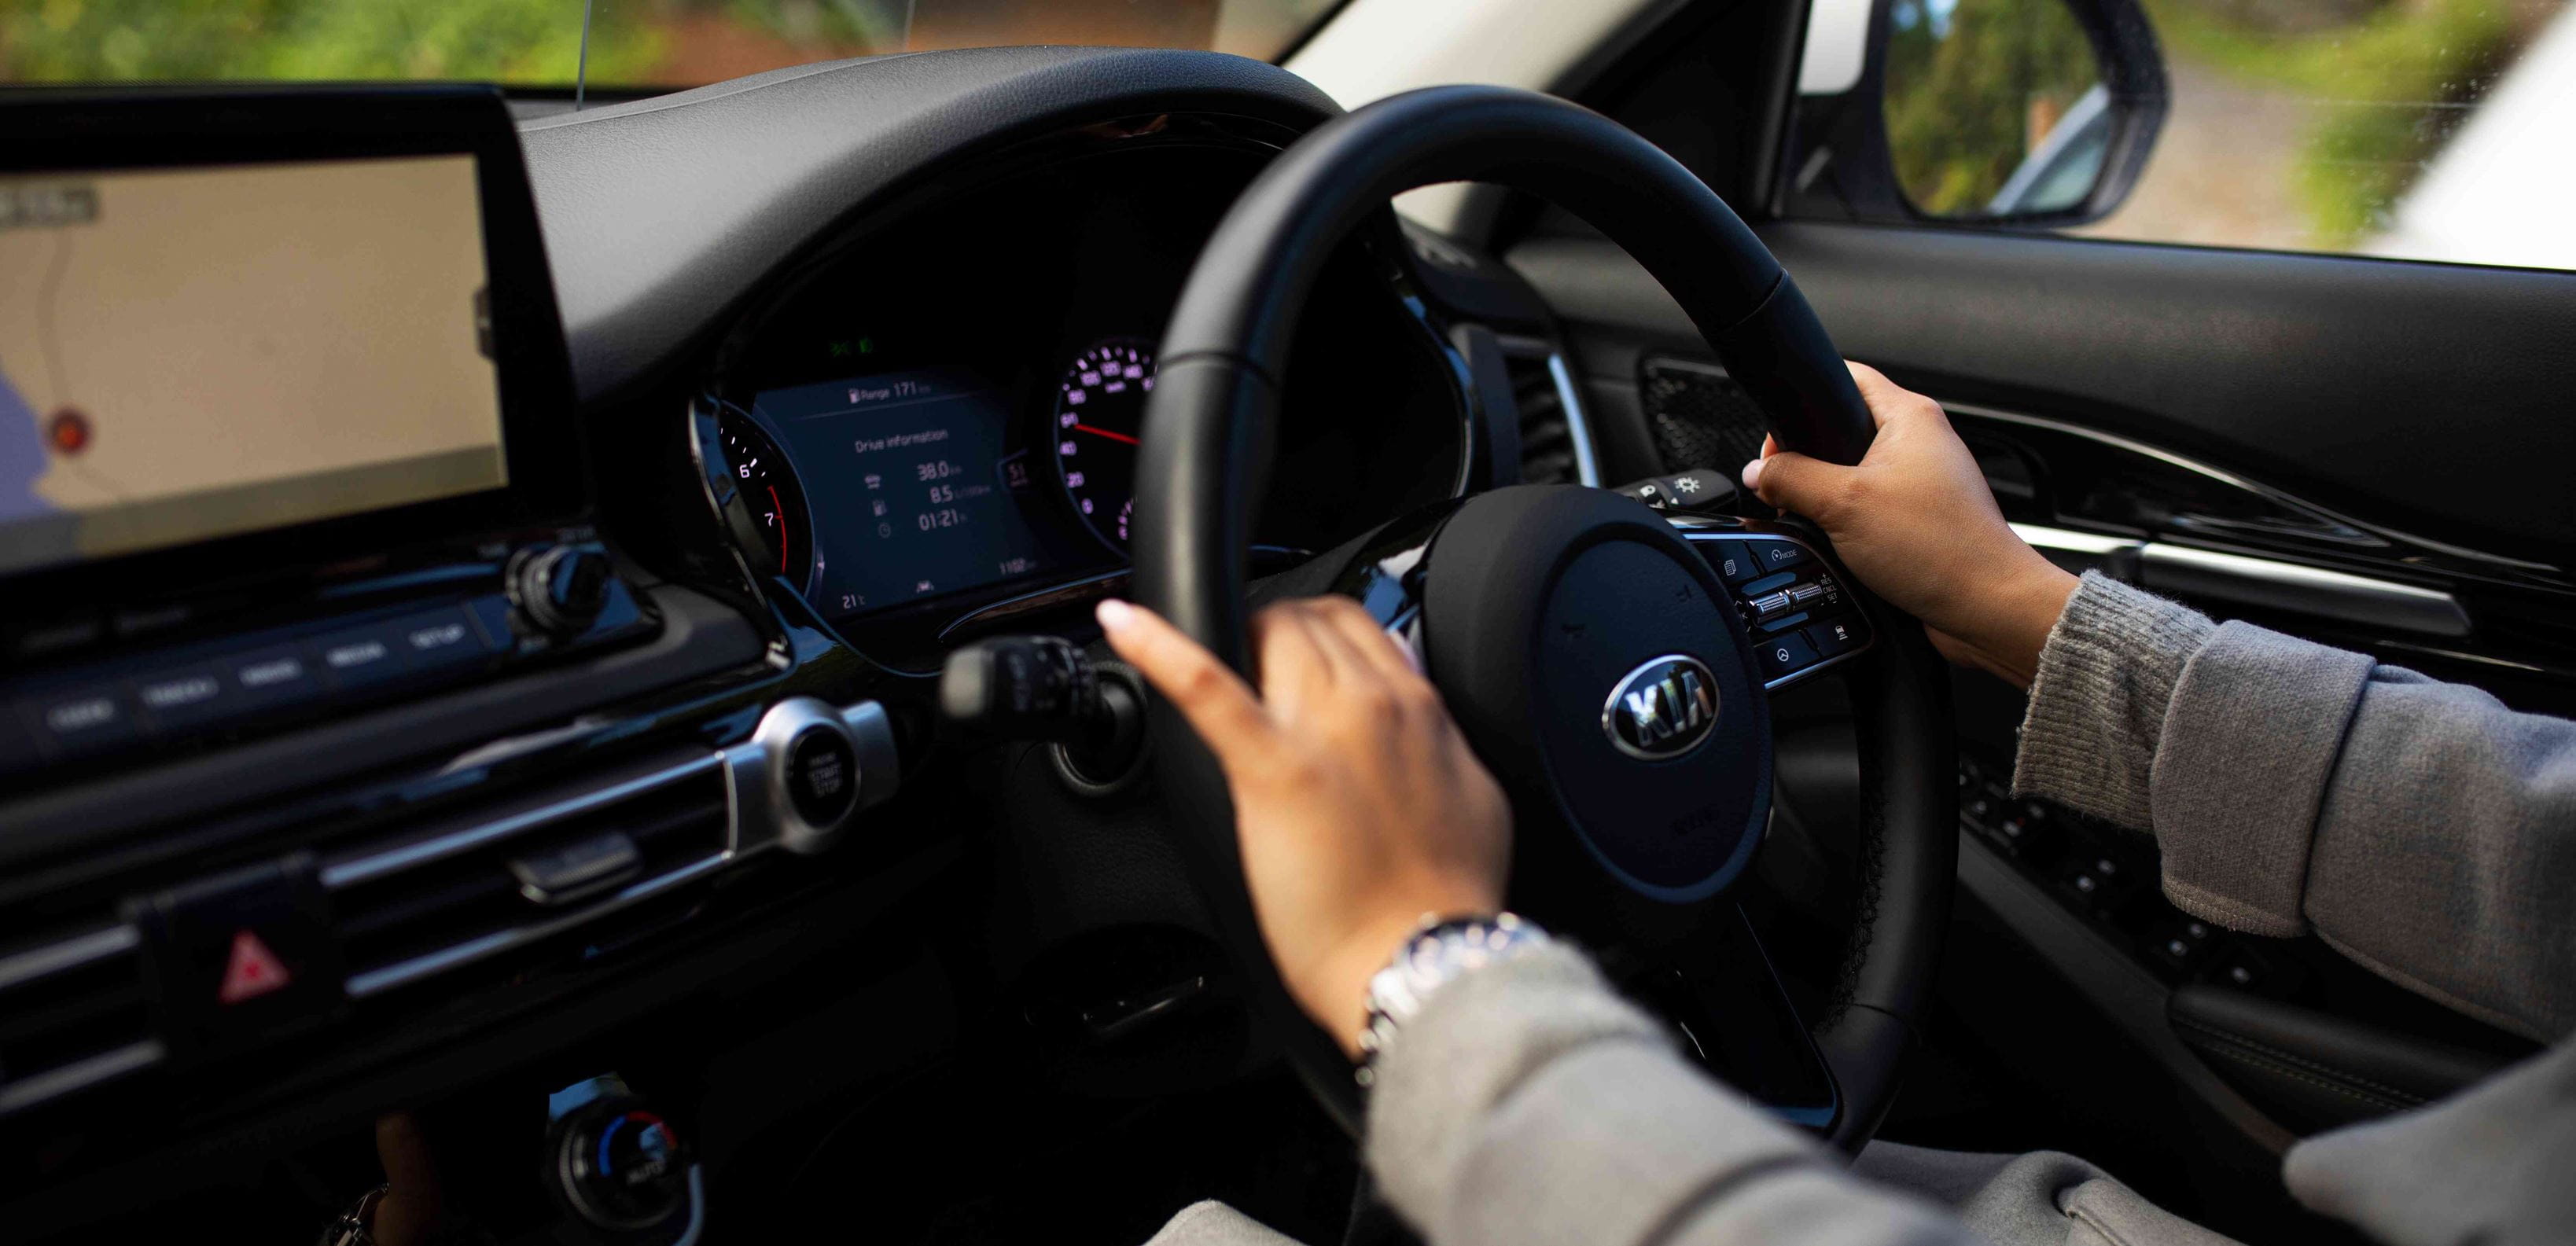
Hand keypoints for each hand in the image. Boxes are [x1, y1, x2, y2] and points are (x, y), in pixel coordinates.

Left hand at [1097, 595, 1510, 1055]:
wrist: (1426, 956)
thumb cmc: (1448, 896)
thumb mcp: (1472, 796)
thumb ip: (1437, 747)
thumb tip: (1420, 729)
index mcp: (1418, 708)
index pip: (1351, 623)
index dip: (1310, 632)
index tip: (1290, 657)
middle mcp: (1373, 702)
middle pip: (1305, 619)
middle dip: (1269, 633)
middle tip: (1246, 676)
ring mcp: (1321, 730)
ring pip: (1268, 630)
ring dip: (1235, 638)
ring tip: (1214, 672)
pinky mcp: (1272, 769)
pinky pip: (1207, 686)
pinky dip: (1158, 646)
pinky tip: (1122, 624)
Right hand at [1741, 362, 2076, 686]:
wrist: (1984, 606)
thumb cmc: (1940, 548)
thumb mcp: (1842, 504)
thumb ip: (1790, 480)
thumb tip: (1759, 473)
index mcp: (1910, 415)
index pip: (1845, 376)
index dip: (1803, 400)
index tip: (1779, 437)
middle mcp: (1920, 441)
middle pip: (1841, 430)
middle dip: (1808, 459)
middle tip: (1792, 487)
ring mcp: (1921, 480)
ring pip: (1851, 473)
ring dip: (1827, 497)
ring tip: (1821, 520)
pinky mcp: (1919, 517)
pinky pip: (1867, 508)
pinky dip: (1847, 523)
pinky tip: (1840, 545)